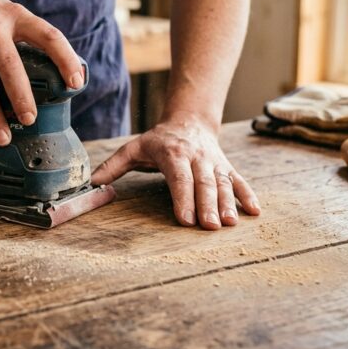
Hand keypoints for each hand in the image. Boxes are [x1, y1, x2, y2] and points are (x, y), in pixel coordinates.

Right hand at [0, 0, 83, 145]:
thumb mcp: (9, 14)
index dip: (65, 59)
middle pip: (9, 64)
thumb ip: (29, 39)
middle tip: (29, 119)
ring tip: (3, 136)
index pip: (48, 36)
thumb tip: (56, 78)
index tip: (75, 83)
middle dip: (20, 96)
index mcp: (16, 15)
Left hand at [91, 115, 261, 229]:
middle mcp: (197, 158)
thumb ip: (113, 166)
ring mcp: (215, 163)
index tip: (185, 219)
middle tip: (210, 227)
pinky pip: (240, 181)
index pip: (179, 178)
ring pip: (224, 184)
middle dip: (208, 206)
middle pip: (204, 183)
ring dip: (228, 204)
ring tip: (230, 224)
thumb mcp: (134, 148)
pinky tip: (255, 212)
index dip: (183, 198)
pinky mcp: (227, 168)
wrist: (189, 121)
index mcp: (174, 154)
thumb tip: (93, 184)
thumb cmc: (158, 140)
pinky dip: (248, 196)